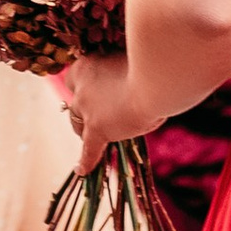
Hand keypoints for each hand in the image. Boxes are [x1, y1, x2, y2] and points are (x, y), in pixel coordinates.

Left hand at [57, 43, 143, 176]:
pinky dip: (86, 161)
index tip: (97, 88)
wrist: (156, 76)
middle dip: (85, 108)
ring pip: (76, 123)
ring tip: (95, 134)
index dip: (86, 85)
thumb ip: (121, 69)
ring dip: (85, 128)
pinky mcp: (98, 129)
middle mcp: (81, 86)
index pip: (75, 77)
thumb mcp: (131, 60)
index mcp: (87, 64)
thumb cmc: (150, 62)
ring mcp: (87, 109)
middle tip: (100, 111)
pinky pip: (89, 149)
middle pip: (74, 102)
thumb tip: (126, 73)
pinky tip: (81, 170)